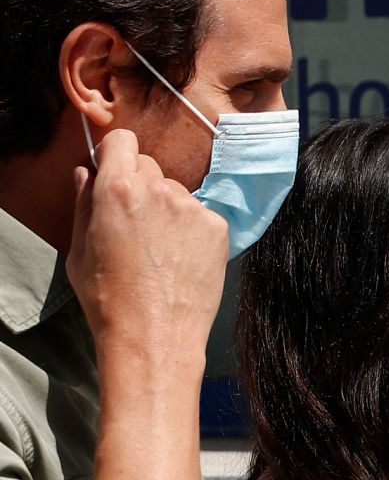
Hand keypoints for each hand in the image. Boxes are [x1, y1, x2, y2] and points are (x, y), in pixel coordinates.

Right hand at [67, 129, 228, 375]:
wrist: (155, 339)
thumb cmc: (110, 301)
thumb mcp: (80, 252)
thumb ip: (84, 204)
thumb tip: (87, 174)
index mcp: (117, 189)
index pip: (122, 140)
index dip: (116, 156)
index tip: (114, 173)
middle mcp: (158, 189)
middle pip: (149, 167)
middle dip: (140, 187)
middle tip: (135, 227)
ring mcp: (192, 208)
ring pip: (176, 194)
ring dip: (168, 211)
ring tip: (160, 254)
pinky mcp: (217, 228)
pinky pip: (201, 216)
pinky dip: (192, 232)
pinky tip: (181, 262)